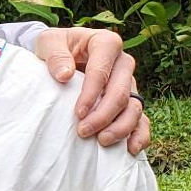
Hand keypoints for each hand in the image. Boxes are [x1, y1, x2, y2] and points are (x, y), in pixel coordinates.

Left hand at [34, 27, 149, 153]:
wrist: (61, 53)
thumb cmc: (55, 46)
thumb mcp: (48, 42)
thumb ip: (55, 55)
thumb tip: (65, 75)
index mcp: (106, 43)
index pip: (102, 71)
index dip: (91, 93)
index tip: (77, 112)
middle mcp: (123, 62)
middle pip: (120, 92)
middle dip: (104, 114)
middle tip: (83, 132)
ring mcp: (129, 82)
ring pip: (134, 107)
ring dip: (121, 127)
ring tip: (103, 141)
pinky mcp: (129, 100)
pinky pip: (142, 118)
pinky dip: (139, 134)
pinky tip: (131, 149)